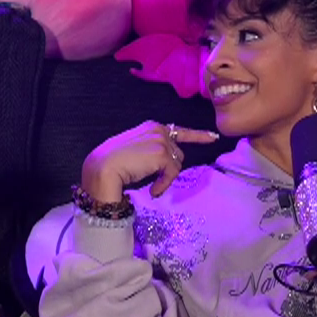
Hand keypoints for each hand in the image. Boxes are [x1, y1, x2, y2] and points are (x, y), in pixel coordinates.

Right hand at [81, 120, 218, 201]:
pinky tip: (152, 190)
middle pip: (179, 153)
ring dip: (166, 177)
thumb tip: (168, 160)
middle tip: (155, 179)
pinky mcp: (162, 154)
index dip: (198, 136)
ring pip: (177, 164)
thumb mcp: (136, 149)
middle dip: (170, 168)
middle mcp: (159, 130)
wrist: (103, 167)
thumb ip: (152, 148)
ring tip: (151, 184)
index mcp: (152, 127)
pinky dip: (163, 185)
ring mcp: (161, 141)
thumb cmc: (114, 162)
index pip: (179, 131)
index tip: (213, 137)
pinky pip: (172, 174)